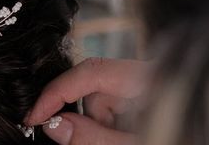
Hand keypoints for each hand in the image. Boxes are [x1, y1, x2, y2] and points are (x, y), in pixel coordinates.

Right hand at [26, 58, 148, 144]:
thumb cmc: (171, 138)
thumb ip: (94, 138)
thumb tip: (55, 126)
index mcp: (147, 78)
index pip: (91, 71)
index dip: (58, 91)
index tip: (37, 114)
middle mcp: (146, 76)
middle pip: (95, 87)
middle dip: (87, 117)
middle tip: (91, 140)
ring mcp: (147, 88)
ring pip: (102, 100)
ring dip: (100, 125)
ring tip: (119, 140)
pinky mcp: (147, 100)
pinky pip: (114, 107)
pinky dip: (108, 125)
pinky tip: (122, 136)